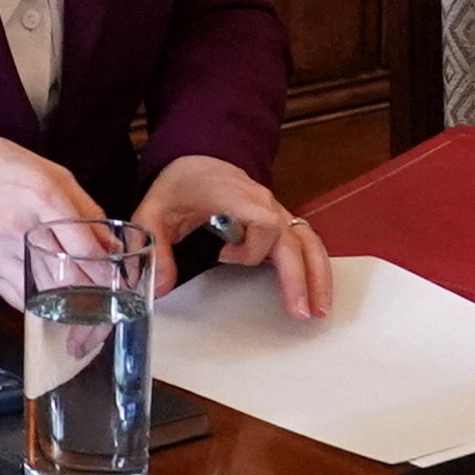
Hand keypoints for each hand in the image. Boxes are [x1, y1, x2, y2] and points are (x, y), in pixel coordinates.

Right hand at [0, 124, 101, 299]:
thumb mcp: (50, 170)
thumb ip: (83, 207)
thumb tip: (109, 243)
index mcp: (43, 196)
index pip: (87, 248)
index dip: (109, 271)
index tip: (122, 281)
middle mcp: (22, 227)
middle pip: (69, 278)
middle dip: (95, 296)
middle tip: (110, 300)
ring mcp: (0, 252)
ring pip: (45, 295)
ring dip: (71, 307)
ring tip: (88, 309)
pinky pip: (19, 300)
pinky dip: (42, 306)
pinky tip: (54, 305)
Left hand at [134, 153, 332, 319]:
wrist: (195, 161)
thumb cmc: (180, 186)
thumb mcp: (155, 212)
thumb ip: (155, 247)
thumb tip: (159, 287)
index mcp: (236, 197)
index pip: (263, 223)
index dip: (250, 248)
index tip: (223, 256)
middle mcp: (264, 204)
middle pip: (293, 239)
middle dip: (299, 276)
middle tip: (300, 313)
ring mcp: (275, 212)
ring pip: (308, 241)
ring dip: (317, 274)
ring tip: (319, 310)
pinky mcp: (279, 222)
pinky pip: (306, 243)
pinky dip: (315, 267)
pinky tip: (317, 293)